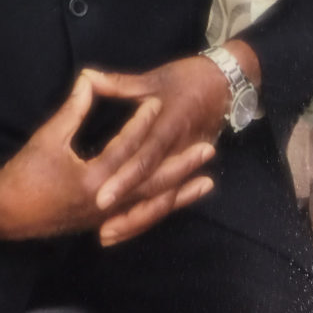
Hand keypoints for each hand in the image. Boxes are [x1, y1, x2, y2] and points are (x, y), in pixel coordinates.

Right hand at [0, 72, 214, 242]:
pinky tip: (174, 201)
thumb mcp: (47, 137)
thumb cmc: (24, 173)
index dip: (143, 122)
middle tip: (208, 147)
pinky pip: (140, 217)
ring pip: (151, 204)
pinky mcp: (103, 222)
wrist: (5, 214)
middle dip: (181, 165)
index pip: (127, 147)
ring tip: (207, 181)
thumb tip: (88, 79)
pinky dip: (160, 209)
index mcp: (93, 178)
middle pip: (152, 181)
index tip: (160, 101)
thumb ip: (73, 110)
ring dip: (179, 192)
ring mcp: (106, 216)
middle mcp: (106, 201)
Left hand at [82, 40, 259, 245]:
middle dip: (127, 209)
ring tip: (107, 235)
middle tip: (101, 229)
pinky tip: (128, 227)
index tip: (100, 197)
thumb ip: (118, 84)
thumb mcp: (153, 79)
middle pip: (153, 187)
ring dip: (137, 219)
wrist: (226, 83)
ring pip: (161, 199)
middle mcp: (178, 150)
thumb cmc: (186, 77)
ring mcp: (185, 162)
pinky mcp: (187, 169)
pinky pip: (168, 196)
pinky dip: (150, 213)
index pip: (145, 157)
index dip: (124, 179)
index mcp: (169, 125)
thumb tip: (86, 77)